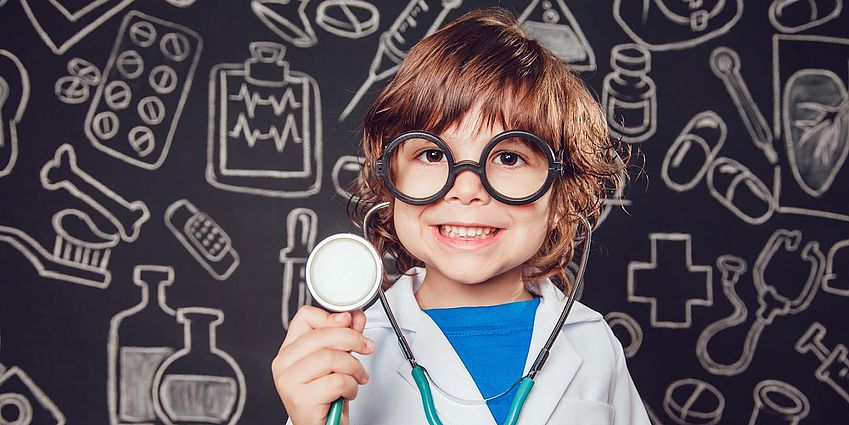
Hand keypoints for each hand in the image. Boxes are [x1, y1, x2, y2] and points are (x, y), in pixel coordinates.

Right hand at [272, 305, 373, 424]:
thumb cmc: (327, 397)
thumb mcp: (337, 361)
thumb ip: (345, 336)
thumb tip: (355, 316)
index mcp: (289, 350)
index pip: (304, 317)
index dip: (331, 317)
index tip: (349, 322)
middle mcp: (284, 364)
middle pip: (322, 335)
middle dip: (353, 339)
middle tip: (366, 347)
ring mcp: (289, 381)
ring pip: (331, 357)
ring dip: (354, 367)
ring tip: (356, 376)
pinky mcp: (301, 399)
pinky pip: (336, 381)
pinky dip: (351, 386)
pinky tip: (348, 392)